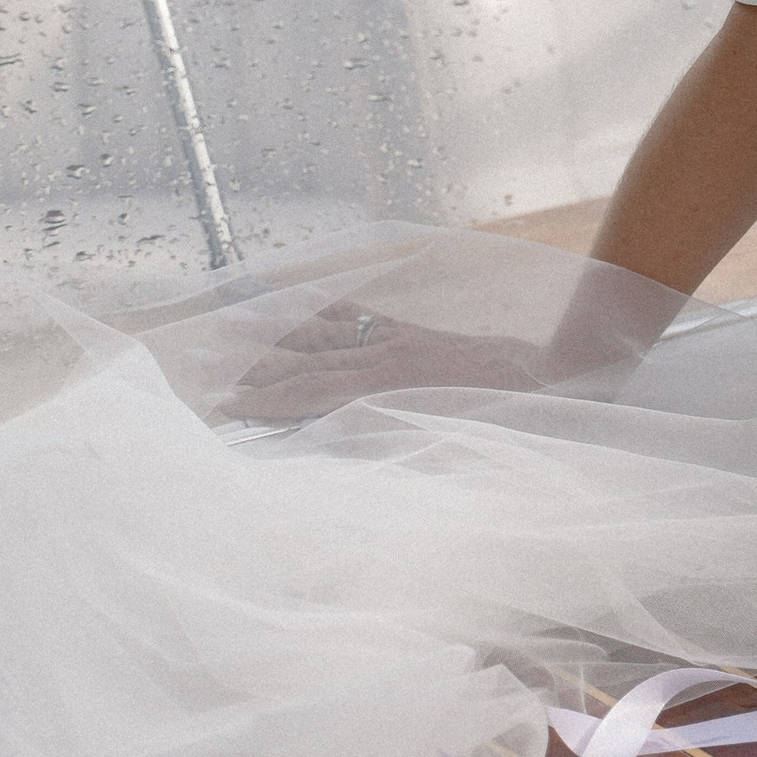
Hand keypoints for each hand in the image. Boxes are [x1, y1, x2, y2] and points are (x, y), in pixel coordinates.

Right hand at [224, 300, 547, 421]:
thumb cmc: (501, 423)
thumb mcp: (445, 447)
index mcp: (391, 386)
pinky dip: (320, 312)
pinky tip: (298, 309)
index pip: (313, 392)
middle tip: (206, 368)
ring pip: (322, 331)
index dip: (268, 400)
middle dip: (254, 365)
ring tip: (230, 330)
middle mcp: (386, 354)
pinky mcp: (409, 328)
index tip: (229, 405)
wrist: (550, 377)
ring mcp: (396, 337)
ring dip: (275, 334)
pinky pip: (355, 315)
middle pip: (305, 359)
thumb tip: (330, 438)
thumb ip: (384, 440)